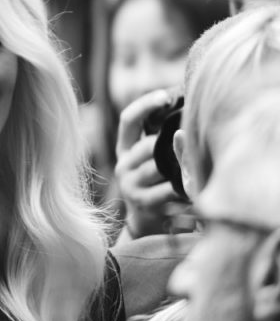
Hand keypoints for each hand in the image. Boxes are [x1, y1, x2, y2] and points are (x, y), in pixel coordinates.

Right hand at [115, 89, 181, 239]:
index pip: (128, 120)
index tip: (165, 95)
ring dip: (180, 165)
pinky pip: (169, 189)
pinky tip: (195, 187)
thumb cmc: (155, 185)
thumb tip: (184, 110)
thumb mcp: (148, 161)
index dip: (145, 104)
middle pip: (147, 145)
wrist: (146, 225)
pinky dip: (184, 187)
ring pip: (159, 166)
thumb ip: (157, 140)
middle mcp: (123, 165)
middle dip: (171, 142)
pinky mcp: (144, 203)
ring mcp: (131, 185)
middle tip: (193, 137)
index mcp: (124, 150)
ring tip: (197, 162)